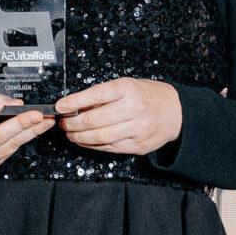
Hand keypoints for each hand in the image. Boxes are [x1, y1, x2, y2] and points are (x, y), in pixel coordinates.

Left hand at [56, 78, 182, 155]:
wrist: (175, 111)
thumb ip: (104, 95)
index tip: (60, 106)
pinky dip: (91, 145)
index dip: (74, 102)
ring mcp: (137, 129)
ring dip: (79, 137)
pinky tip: (84, 141)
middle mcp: (134, 108)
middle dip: (72, 123)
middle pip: (93, 120)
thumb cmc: (147, 96)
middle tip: (63, 122)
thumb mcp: (127, 86)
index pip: (96, 94)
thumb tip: (74, 104)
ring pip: (99, 137)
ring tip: (70, 133)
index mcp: (128, 89)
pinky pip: (108, 148)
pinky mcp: (138, 145)